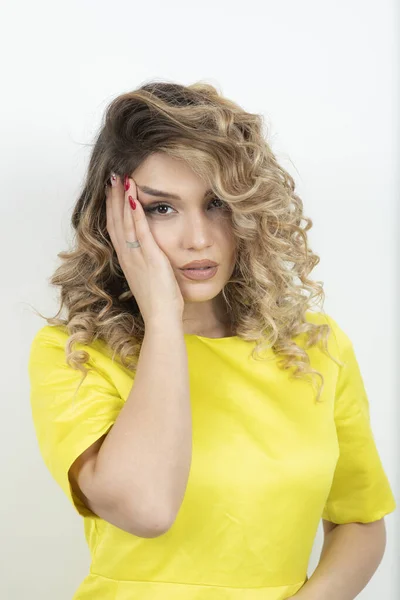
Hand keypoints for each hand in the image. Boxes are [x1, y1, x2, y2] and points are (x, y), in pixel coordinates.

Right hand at [106, 173, 184, 323]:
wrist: (161, 318)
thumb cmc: (159, 303)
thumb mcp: (149, 279)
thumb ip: (147, 265)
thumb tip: (151, 258)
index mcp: (127, 261)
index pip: (115, 229)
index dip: (112, 209)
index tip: (111, 192)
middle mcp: (127, 256)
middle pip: (115, 221)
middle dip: (113, 198)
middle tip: (111, 177)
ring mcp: (137, 256)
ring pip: (125, 221)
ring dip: (122, 198)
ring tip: (121, 178)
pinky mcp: (150, 257)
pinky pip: (140, 230)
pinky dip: (136, 212)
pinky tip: (134, 195)